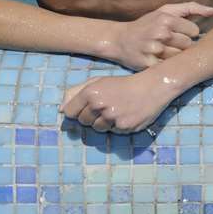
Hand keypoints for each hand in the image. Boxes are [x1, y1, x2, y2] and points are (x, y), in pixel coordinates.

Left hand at [60, 72, 179, 132]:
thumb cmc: (123, 84)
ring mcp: (112, 117)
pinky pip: (113, 132)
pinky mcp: (124, 127)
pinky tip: (125, 114)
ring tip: (116, 110)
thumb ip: (76, 92)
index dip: (76, 111)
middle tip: (105, 106)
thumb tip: (60, 110)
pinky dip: (117, 126)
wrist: (152, 87)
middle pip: (83, 122)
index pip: (69, 112)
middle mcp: (99, 105)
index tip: (85, 108)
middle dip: (90, 117)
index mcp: (90, 92)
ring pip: (97, 129)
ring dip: (104, 122)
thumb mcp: (98, 81)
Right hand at [107, 2, 212, 68]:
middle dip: (183, 45)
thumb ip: (190, 8)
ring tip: (165, 52)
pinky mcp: (149, 64)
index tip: (179, 34)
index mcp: (166, 19)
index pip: (194, 31)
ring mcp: (154, 50)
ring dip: (175, 56)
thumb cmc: (146, 24)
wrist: (119, 40)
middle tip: (171, 44)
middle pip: (189, 45)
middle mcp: (161, 33)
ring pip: (180, 57)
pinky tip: (159, 60)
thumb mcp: (165, 11)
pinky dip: (166, 66)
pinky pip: (169, 68)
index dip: (189, 33)